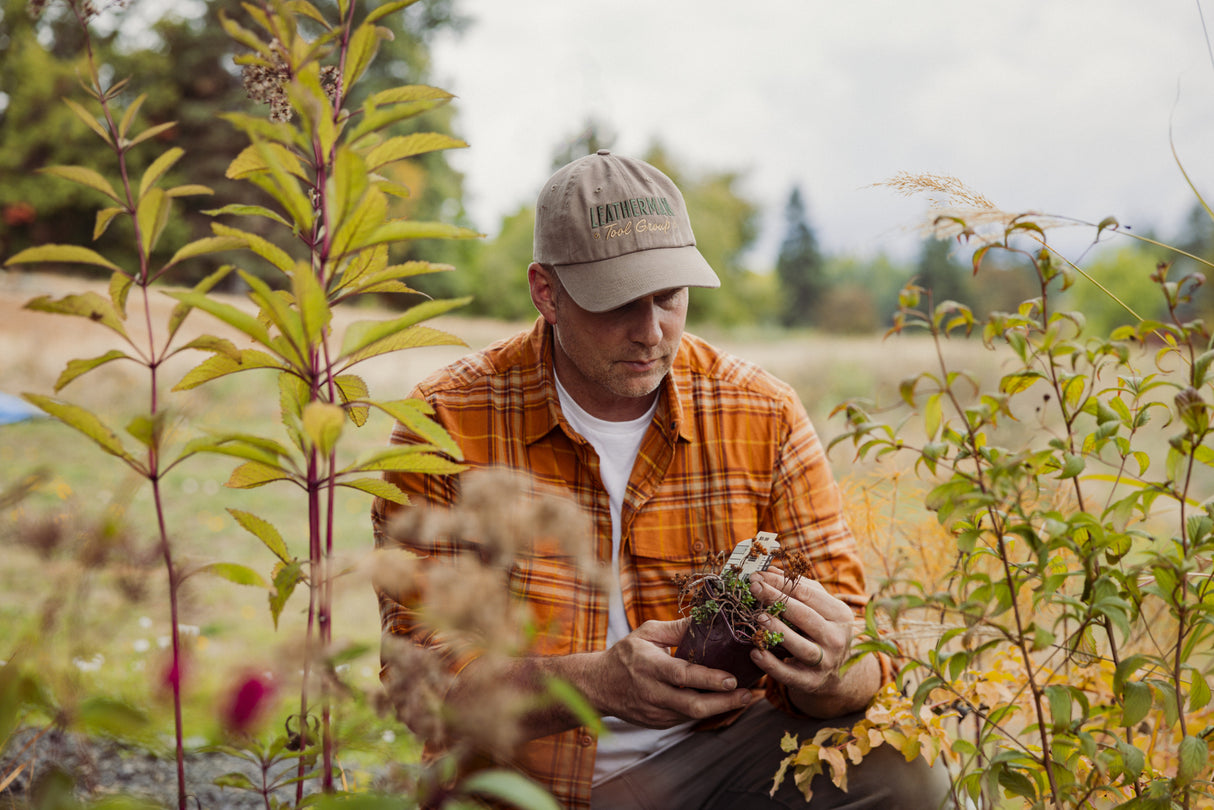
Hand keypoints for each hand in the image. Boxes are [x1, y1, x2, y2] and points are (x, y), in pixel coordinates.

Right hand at [588, 618, 754, 727]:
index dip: (708, 679)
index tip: (732, 679)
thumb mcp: (647, 633)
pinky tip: (721, 702)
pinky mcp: (658, 723)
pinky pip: (687, 719)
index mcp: (648, 666)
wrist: (598, 686)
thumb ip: (677, 628)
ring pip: (693, 716)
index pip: (682, 675)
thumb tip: (707, 619)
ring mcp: (655, 712)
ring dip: (720, 708)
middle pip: (692, 705)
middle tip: (747, 694)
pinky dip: (706, 711)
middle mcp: (651, 692)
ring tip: (742, 697)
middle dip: (724, 702)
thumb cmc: (625, 655)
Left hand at [746, 570, 877, 715]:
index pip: (807, 594)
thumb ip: (797, 588)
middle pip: (805, 616)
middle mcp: (836, 638)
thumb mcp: (818, 608)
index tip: (757, 577)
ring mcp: (826, 662)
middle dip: (777, 600)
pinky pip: (790, 674)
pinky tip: (755, 652)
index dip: (780, 583)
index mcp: (839, 614)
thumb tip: (768, 570)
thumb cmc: (821, 631)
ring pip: (801, 646)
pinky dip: (771, 665)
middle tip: (753, 589)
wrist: (837, 673)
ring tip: (757, 617)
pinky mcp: (812, 682)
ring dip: (777, 631)